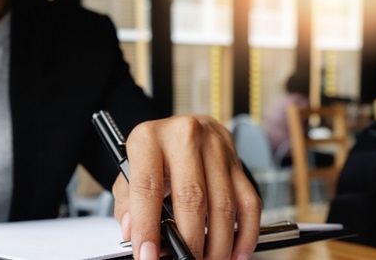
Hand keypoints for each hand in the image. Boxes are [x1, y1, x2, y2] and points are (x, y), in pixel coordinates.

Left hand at [113, 116, 260, 259]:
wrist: (180, 129)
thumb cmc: (154, 154)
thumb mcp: (127, 172)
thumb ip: (126, 203)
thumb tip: (132, 230)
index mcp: (149, 139)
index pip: (148, 187)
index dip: (147, 227)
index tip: (148, 255)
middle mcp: (185, 137)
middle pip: (192, 199)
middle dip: (189, 242)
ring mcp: (216, 148)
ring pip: (223, 205)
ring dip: (218, 244)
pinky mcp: (237, 162)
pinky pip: (249, 202)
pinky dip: (245, 234)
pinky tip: (234, 252)